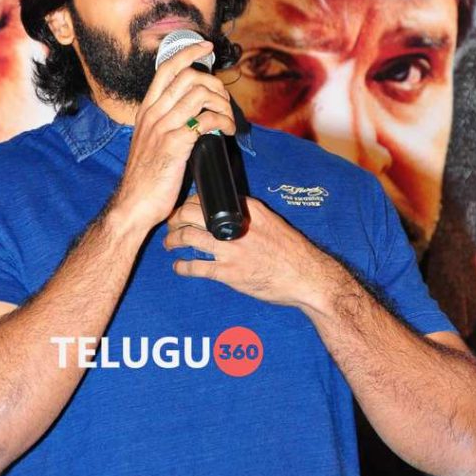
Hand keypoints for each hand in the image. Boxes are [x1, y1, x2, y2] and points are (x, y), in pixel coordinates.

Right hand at [110, 41, 235, 231]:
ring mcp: (163, 128)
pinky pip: (206, 120)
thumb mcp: (150, 143)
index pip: (166, 69)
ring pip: (200, 94)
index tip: (207, 48)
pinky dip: (223, 121)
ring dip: (223, 103)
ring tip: (229, 119)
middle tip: (225, 100)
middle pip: (189, 76)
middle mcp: (153, 114)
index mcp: (146, 111)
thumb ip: (166, 127)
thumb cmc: (145, 179)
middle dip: (215, 83)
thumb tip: (193, 119)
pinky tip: (227, 131)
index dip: (189, 52)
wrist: (133, 204)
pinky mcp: (175, 145)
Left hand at [164, 195, 344, 309]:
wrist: (306, 277)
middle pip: (191, 214)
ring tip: (169, 244)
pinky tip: (179, 267)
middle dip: (175, 219)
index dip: (188, 204)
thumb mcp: (270, 222)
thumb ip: (249, 215)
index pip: (207, 199)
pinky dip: (182, 267)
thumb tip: (226, 212)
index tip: (182, 209)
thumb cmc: (291, 251)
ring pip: (188, 238)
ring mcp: (231, 250)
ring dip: (173, 241)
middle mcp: (236, 227)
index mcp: (248, 210)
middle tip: (170, 225)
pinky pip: (196, 267)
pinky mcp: (229, 273)